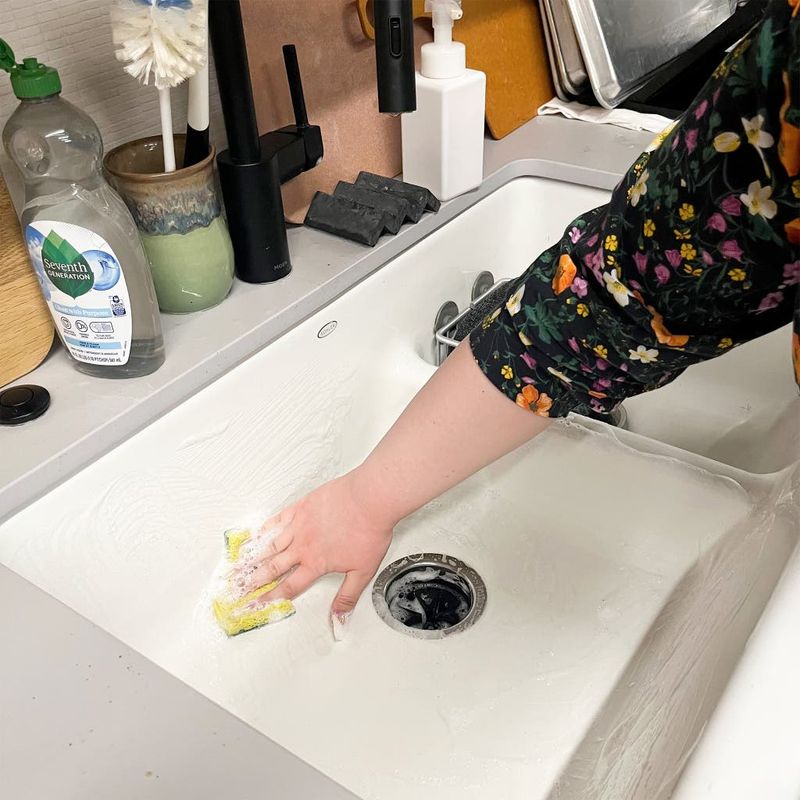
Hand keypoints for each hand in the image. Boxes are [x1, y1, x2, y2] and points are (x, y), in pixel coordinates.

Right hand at [233, 471, 394, 629]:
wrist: (369, 499)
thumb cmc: (368, 531)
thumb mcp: (362, 571)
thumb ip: (348, 596)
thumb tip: (340, 618)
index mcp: (316, 563)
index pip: (290, 586)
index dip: (273, 597)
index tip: (259, 603)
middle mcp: (303, 546)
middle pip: (274, 566)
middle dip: (257, 579)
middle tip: (243, 587)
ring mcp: (300, 524)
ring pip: (272, 543)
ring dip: (256, 556)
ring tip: (242, 564)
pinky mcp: (302, 506)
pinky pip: (279, 519)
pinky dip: (267, 527)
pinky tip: (260, 532)